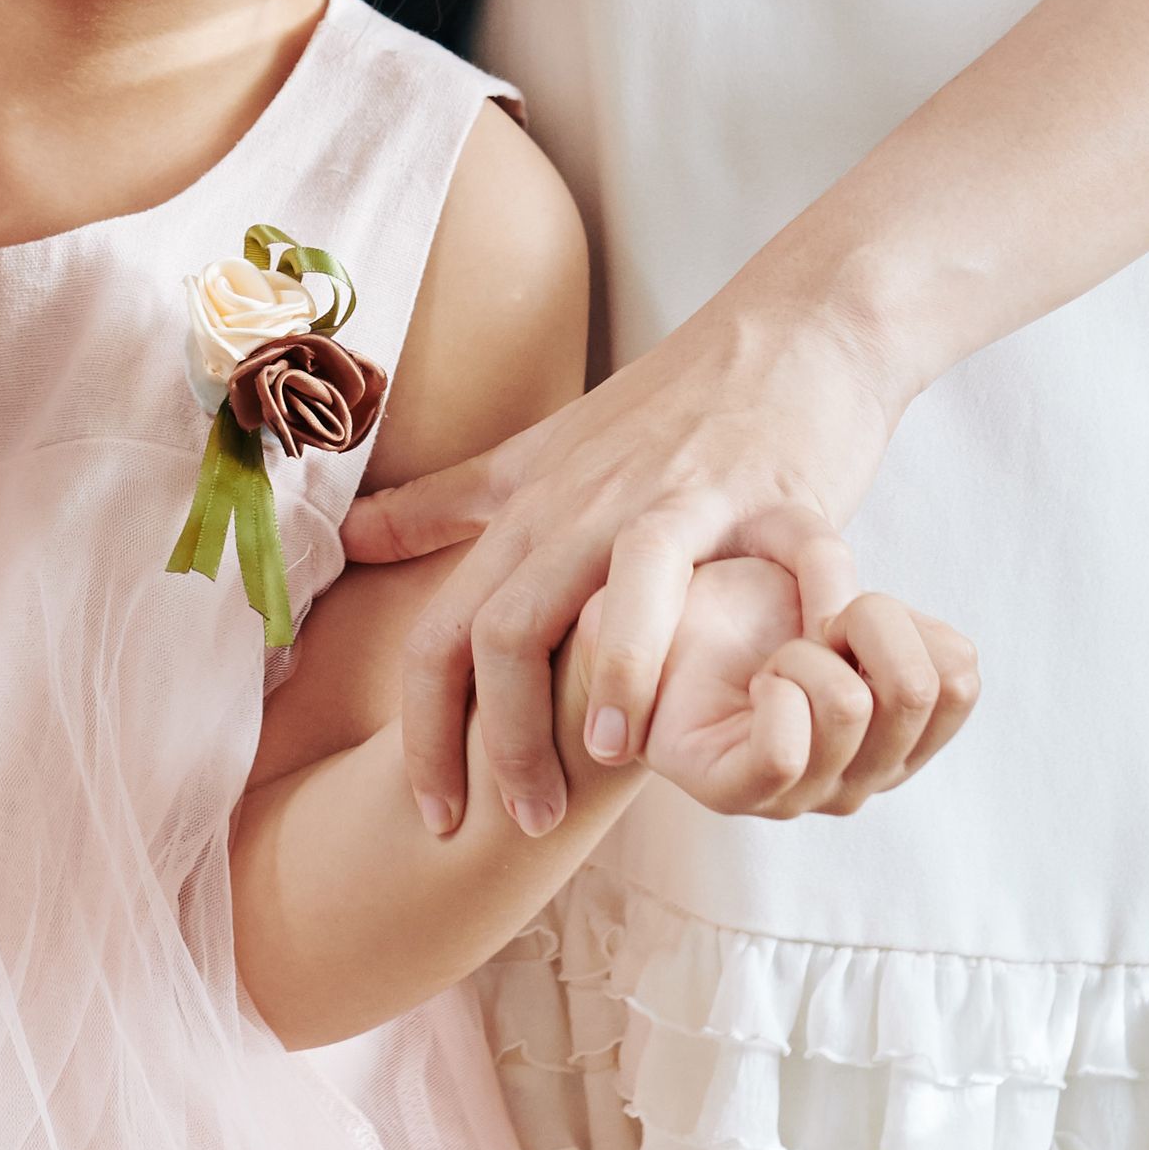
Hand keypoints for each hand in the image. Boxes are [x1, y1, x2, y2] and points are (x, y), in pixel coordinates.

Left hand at [340, 300, 914, 843]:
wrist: (792, 328)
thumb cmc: (663, 409)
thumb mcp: (538, 454)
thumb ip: (445, 506)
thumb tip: (353, 537)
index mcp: (532, 515)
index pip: (444, 636)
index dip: (425, 736)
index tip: (435, 815)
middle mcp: (593, 509)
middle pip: (513, 625)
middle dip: (507, 739)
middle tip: (525, 821)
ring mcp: (684, 497)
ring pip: (628, 587)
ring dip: (613, 681)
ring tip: (610, 761)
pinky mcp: (777, 491)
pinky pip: (785, 564)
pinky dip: (795, 625)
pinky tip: (790, 692)